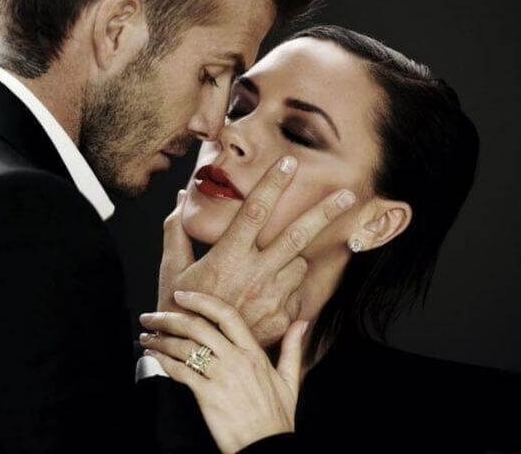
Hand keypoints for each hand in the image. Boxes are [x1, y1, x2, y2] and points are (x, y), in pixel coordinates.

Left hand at [140, 291, 309, 453]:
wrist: (267, 447)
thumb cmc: (277, 418)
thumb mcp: (291, 380)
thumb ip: (293, 348)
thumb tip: (301, 324)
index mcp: (254, 353)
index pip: (226, 314)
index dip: (201, 301)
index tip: (182, 295)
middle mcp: (236, 360)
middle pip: (197, 327)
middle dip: (169, 318)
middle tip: (151, 317)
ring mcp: (221, 377)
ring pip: (185, 348)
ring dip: (161, 340)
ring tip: (147, 337)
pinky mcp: (207, 396)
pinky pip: (180, 371)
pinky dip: (163, 361)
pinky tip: (154, 357)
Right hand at [158, 155, 355, 345]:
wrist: (195, 358)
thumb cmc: (180, 310)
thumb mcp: (172, 269)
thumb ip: (176, 230)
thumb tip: (180, 198)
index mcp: (227, 257)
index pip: (254, 210)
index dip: (272, 183)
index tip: (288, 161)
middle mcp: (254, 275)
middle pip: (296, 235)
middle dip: (325, 211)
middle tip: (348, 193)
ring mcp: (271, 298)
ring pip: (299, 264)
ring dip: (292, 260)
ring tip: (265, 273)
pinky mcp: (282, 319)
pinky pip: (297, 293)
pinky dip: (288, 289)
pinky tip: (265, 299)